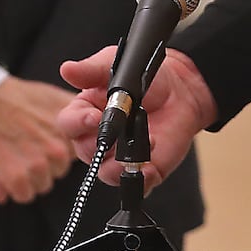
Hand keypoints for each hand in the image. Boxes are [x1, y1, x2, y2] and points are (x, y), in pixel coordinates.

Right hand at [0, 77, 75, 203]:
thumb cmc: (15, 98)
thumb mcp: (55, 97)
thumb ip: (75, 114)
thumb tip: (91, 121)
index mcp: (73, 130)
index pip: (79, 152)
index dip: (64, 149)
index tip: (52, 145)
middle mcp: (60, 148)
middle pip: (60, 170)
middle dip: (46, 163)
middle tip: (28, 149)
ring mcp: (40, 164)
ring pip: (43, 183)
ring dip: (31, 176)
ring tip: (17, 156)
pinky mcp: (19, 177)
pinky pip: (24, 194)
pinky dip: (15, 186)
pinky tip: (8, 169)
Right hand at [58, 46, 216, 191]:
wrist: (183, 91)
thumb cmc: (146, 78)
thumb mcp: (116, 67)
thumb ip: (91, 70)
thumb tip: (67, 69)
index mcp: (85, 113)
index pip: (70, 124)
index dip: (78, 122)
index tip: (94, 117)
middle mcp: (98, 139)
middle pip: (85, 152)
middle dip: (100, 145)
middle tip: (120, 132)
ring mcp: (119, 157)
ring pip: (106, 173)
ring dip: (120, 164)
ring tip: (141, 146)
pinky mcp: (141, 169)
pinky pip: (135, 184)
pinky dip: (141, 179)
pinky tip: (149, 166)